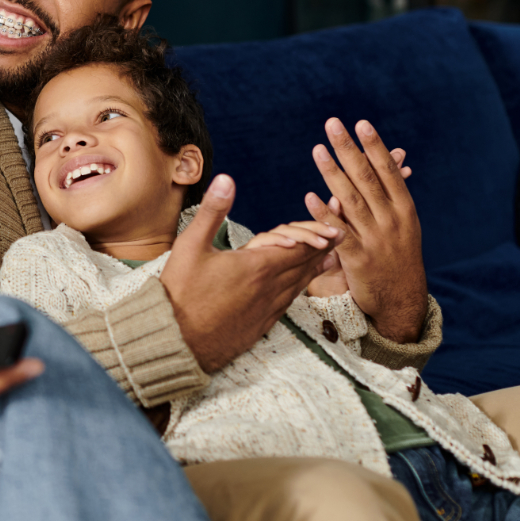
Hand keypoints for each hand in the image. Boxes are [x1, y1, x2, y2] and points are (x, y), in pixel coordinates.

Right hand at [159, 174, 333, 373]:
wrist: (177, 340)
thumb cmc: (180, 292)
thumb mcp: (191, 246)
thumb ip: (212, 211)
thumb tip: (226, 180)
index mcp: (257, 266)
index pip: (299, 247)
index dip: (320, 235)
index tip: (337, 225)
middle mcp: (269, 288)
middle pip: (305, 264)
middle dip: (324, 247)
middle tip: (342, 234)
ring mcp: (267, 308)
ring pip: (300, 284)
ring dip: (316, 267)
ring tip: (331, 256)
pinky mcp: (262, 324)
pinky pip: (290, 301)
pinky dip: (302, 287)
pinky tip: (303, 284)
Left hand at [303, 119, 426, 341]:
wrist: (403, 300)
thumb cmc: (398, 255)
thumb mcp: (403, 224)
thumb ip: (391, 194)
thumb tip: (391, 158)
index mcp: (404, 208)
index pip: (387, 171)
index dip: (374, 147)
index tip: (361, 123)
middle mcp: (392, 220)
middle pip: (367, 178)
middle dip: (349, 149)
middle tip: (333, 124)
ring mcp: (375, 238)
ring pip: (350, 199)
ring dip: (332, 173)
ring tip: (318, 150)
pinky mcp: (358, 258)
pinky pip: (338, 232)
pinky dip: (324, 213)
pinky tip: (309, 195)